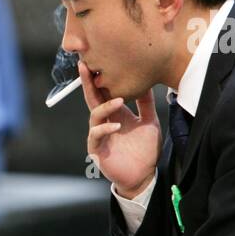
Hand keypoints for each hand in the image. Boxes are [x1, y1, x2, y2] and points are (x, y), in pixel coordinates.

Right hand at [80, 60, 159, 197]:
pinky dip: (105, 130)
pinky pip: (96, 136)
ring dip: (105, 107)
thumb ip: (145, 104)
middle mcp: (104, 121)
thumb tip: (147, 83)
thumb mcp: (149, 122)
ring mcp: (99, 135)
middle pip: (92, 98)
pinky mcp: (97, 150)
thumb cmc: (144, 151)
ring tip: (119, 101)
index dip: (99, 78)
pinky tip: (116, 126)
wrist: (143, 176)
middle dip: (88, 82)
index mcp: (115, 113)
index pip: (103, 92)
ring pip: (94, 116)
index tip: (97, 60)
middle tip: (85, 66)